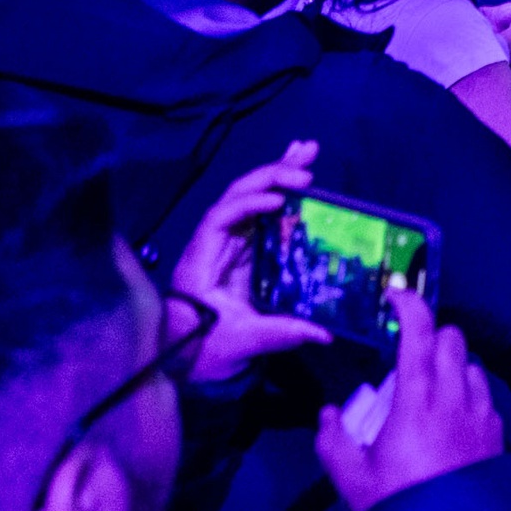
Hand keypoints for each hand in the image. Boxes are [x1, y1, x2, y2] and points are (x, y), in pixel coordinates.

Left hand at [172, 139, 333, 385]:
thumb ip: (281, 333)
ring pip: (249, 199)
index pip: (221, 218)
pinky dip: (278, 194)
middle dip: (270, 174)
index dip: (248, 205)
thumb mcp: (242, 343)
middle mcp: (212, 243)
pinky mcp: (241, 252)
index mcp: (203, 260)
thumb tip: (324, 332)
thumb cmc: (205, 350)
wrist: (187, 360)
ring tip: (305, 150)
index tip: (279, 202)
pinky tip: (298, 178)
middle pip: (237, 196)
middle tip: (306, 157)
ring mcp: (227, 245)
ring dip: (276, 174)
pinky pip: (259, 216)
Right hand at [312, 291, 507, 510]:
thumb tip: (328, 413)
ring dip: (452, 365)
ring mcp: (480, 413)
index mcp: (417, 400)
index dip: (410, 305)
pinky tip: (452, 417)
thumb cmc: (399, 503)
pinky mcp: (496, 433)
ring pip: (472, 364)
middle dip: (431, 336)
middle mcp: (454, 397)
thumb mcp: (352, 479)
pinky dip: (468, 392)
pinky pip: (485, 395)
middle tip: (408, 358)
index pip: (420, 334)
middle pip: (452, 339)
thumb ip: (333, 440)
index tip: (396, 294)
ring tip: (430, 390)